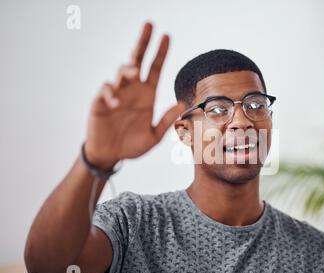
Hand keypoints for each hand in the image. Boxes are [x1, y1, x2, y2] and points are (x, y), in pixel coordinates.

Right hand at [85, 22, 184, 169]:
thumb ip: (166, 121)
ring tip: (135, 73)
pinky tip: (116, 104)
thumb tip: (182, 103)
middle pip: (138, 60)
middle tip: (149, 24)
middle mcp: (132, 90)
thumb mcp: (153, 136)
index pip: (155, 68)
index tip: (167, 36)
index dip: (161, 53)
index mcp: (147, 95)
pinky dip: (110, 93)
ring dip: (128, 70)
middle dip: (143, 42)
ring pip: (121, 72)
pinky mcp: (100, 103)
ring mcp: (116, 94)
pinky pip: (105, 91)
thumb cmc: (132, 145)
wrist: (111, 156)